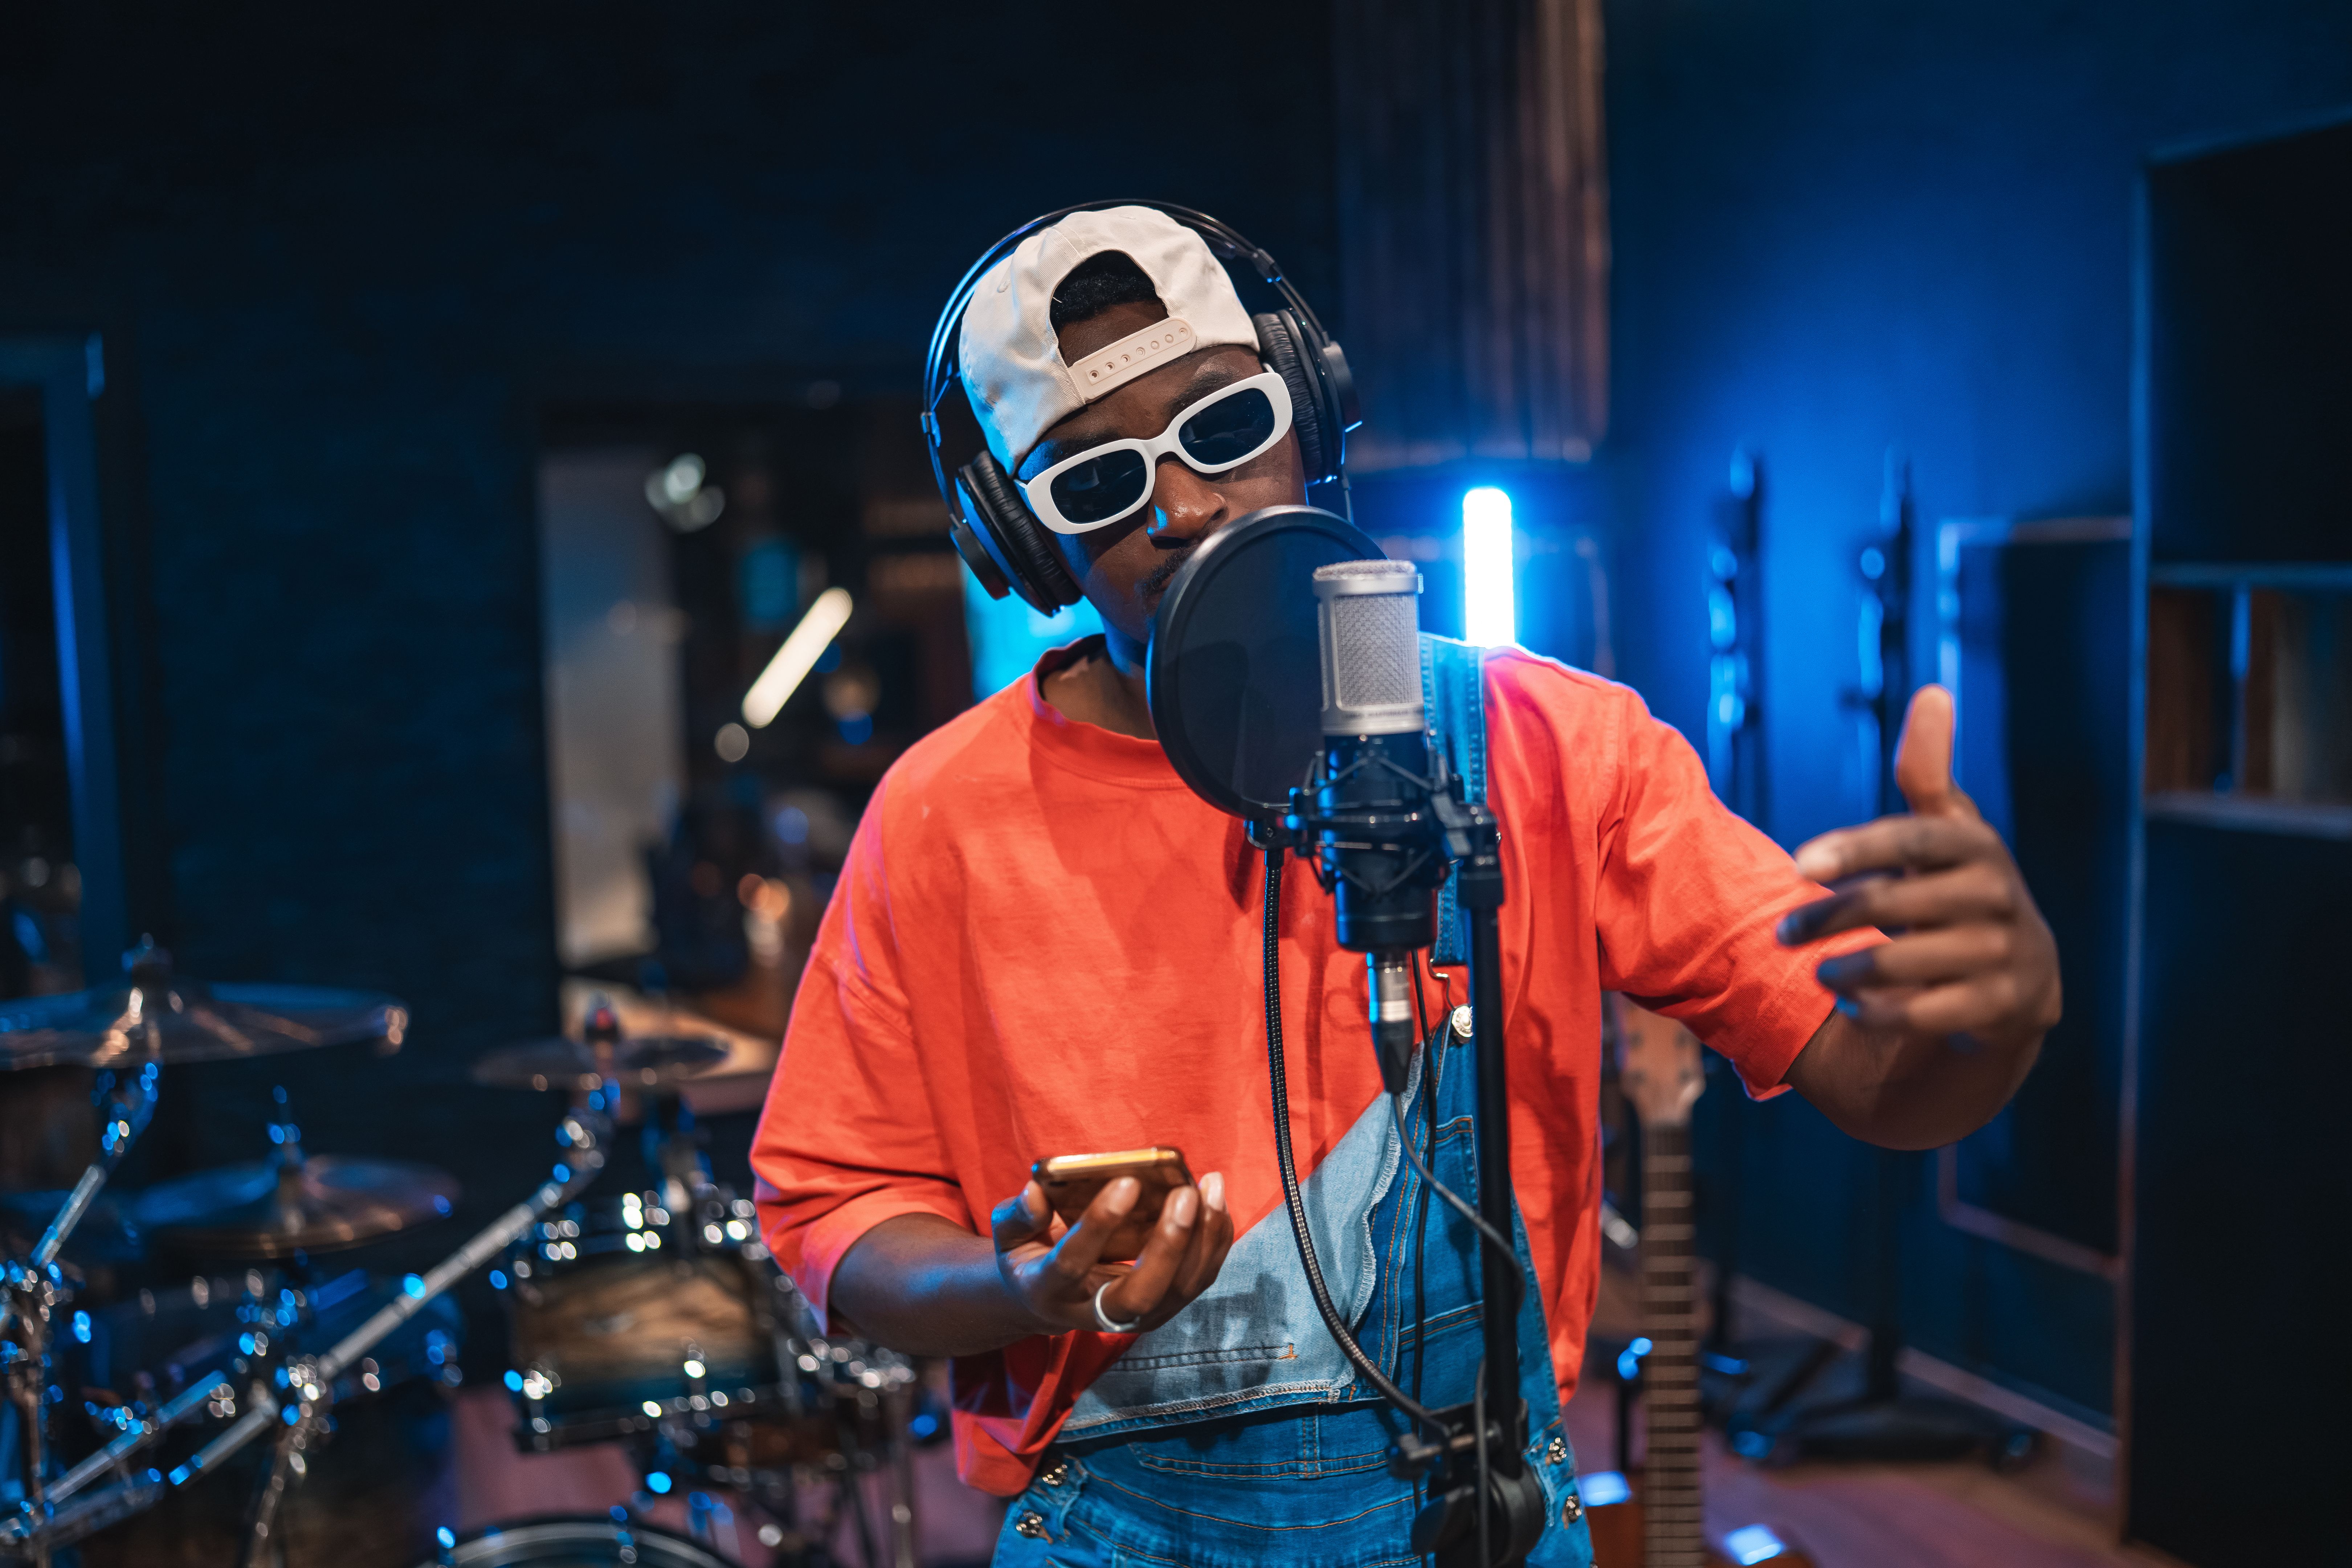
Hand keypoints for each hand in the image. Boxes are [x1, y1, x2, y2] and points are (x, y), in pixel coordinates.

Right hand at [988, 1173, 1234, 1335]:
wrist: (1044, 1300)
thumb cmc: (1028, 1255)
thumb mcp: (1008, 1235)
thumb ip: (1017, 1214)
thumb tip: (1036, 1191)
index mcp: (1049, 1289)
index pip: (1073, 1263)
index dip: (1099, 1224)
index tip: (1126, 1181)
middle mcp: (1093, 1314)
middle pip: (1141, 1295)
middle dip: (1169, 1245)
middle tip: (1185, 1194)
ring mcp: (1133, 1318)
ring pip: (1178, 1291)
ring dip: (1203, 1240)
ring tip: (1211, 1187)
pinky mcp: (1161, 1309)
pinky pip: (1197, 1281)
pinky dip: (1214, 1243)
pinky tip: (1217, 1203)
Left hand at [1777, 686, 2060, 1051]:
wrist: (2025, 976)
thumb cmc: (1963, 888)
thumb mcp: (1950, 829)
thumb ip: (1929, 771)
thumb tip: (1932, 691)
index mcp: (1975, 846)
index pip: (1908, 838)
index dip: (1852, 849)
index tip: (1794, 864)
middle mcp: (1996, 896)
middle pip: (1891, 904)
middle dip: (1825, 920)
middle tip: (1781, 933)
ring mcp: (2003, 954)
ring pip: (1901, 963)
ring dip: (1845, 971)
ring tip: (1817, 973)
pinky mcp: (2003, 1008)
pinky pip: (1923, 1014)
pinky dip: (1879, 1012)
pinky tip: (1855, 1006)